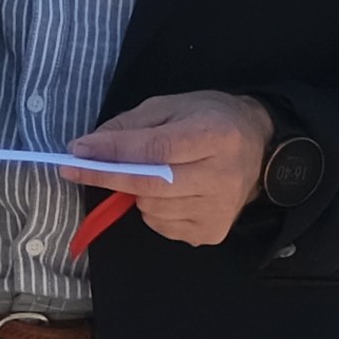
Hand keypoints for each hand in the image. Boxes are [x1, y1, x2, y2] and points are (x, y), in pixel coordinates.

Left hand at [67, 88, 278, 249]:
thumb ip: (132, 124)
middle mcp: (221, 177)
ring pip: (151, 209)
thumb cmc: (212, 120)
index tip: (79, 150)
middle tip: (78, 168)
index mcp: (216, 135)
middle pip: (150, 185)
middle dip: (108, 176)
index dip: (113, 152)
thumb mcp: (174, 105)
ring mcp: (218, 210)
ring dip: (136, 192)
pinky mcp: (212, 232)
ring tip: (153, 174)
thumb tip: (90, 146)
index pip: (155, 149)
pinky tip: (169, 193)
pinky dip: (152, 210)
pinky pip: (161, 225)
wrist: (261, 148)